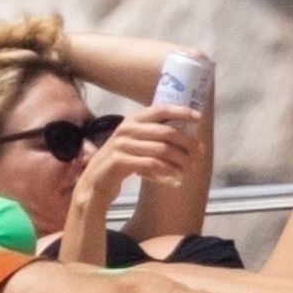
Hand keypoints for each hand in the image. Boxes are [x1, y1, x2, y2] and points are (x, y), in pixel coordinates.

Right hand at [77, 104, 202, 199]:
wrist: (94, 183)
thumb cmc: (120, 163)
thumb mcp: (135, 144)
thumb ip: (154, 138)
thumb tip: (188, 138)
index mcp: (133, 120)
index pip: (160, 109)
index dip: (181, 112)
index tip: (198, 117)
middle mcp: (127, 129)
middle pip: (166, 132)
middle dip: (187, 143)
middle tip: (198, 154)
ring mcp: (121, 145)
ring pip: (162, 149)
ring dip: (180, 160)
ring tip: (189, 169)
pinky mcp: (118, 161)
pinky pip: (151, 164)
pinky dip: (167, 171)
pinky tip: (175, 178)